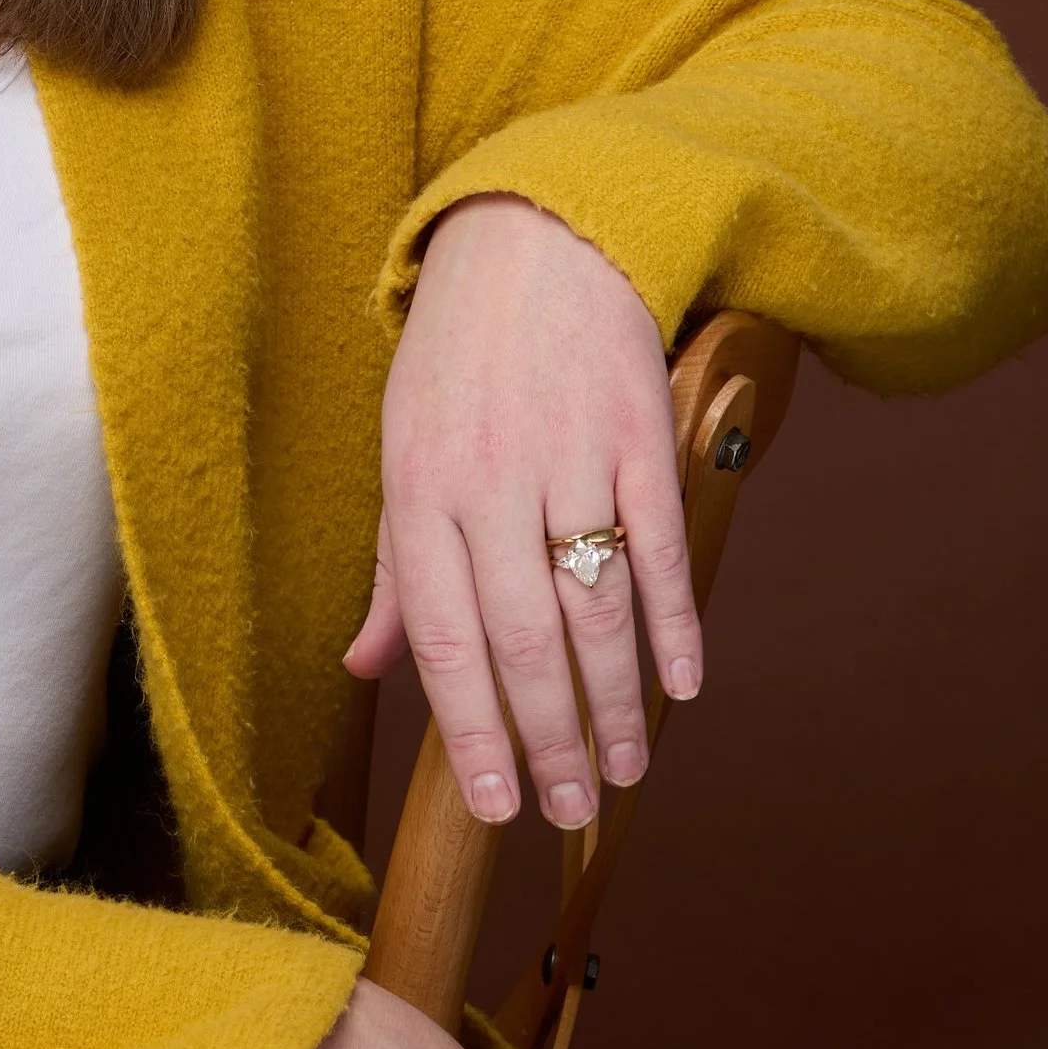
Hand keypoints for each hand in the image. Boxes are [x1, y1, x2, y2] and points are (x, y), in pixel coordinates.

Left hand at [346, 193, 695, 829]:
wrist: (537, 237)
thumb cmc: (458, 357)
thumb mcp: (402, 449)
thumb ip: (393, 569)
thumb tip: (364, 669)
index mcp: (418, 489)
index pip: (442, 636)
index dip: (469, 730)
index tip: (492, 805)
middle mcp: (489, 478)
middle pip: (522, 637)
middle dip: (547, 739)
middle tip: (569, 812)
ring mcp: (569, 454)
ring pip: (594, 605)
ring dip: (612, 701)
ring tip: (622, 770)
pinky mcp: (639, 431)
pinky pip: (658, 544)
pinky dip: (675, 622)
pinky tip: (683, 686)